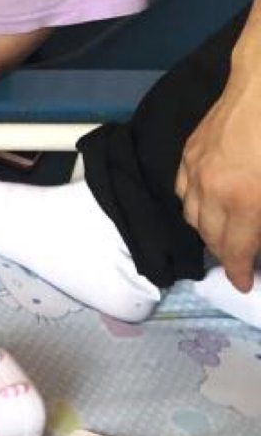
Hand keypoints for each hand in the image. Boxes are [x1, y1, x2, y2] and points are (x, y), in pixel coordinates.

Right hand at [176, 61, 260, 291]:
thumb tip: (260, 233)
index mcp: (245, 201)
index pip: (236, 251)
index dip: (240, 272)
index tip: (243, 284)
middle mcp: (212, 191)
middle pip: (210, 237)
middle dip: (225, 254)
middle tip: (240, 262)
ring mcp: (195, 170)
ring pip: (191, 216)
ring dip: (207, 231)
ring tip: (224, 235)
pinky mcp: (188, 152)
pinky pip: (182, 190)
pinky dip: (192, 204)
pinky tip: (207, 203)